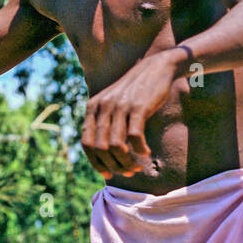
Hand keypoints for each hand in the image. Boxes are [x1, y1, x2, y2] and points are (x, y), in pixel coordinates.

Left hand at [81, 50, 179, 179]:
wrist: (156, 68)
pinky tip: (146, 153)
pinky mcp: (138, 107)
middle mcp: (103, 106)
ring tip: (138, 167)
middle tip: (128, 171)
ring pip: (117, 146)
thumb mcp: (113, 103)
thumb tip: (103, 153)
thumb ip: (104, 122)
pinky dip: (140, 150)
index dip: (96, 163)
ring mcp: (120, 106)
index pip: (86, 143)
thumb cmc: (135, 91)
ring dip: (127, 162)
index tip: (108, 174)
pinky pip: (135, 137)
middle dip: (114, 165)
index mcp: (93, 107)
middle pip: (101, 148)